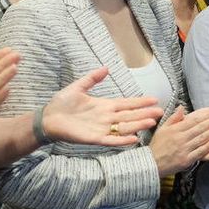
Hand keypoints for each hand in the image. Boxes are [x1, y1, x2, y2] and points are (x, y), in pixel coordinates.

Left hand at [41, 67, 163, 145]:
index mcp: (104, 105)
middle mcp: (106, 118)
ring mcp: (101, 129)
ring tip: (152, 122)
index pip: (126, 104)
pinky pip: (111, 140)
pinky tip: (134, 139)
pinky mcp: (94, 139)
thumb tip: (106, 68)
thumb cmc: (61, 103)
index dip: (140, 102)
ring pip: (124, 127)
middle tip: (160, 112)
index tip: (154, 99)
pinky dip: (122, 141)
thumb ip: (92, 78)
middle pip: (129, 115)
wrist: (48, 118)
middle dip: (145, 114)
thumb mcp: (78, 87)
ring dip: (138, 125)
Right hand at [149, 105, 208, 175]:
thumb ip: (173, 118)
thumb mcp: (162, 128)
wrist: (151, 163)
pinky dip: (208, 146)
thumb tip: (181, 107)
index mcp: (175, 130)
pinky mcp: (186, 160)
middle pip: (200, 128)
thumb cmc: (157, 145)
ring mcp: (184, 149)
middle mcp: (180, 138)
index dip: (206, 115)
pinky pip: (199, 152)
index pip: (194, 120)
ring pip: (201, 139)